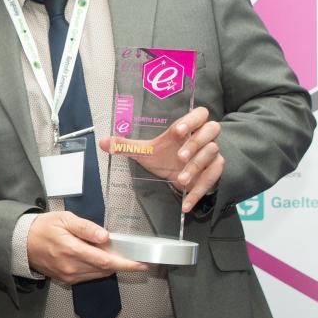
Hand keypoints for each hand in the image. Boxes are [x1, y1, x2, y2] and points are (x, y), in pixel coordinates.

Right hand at [27, 211, 146, 283]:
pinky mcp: (66, 280)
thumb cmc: (43, 227)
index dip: (126, 263)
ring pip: (98, 274)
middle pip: (105, 269)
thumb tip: (105, 236)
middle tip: (130, 255)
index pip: (106, 260)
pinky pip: (89, 276)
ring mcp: (69, 275)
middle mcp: (71, 266)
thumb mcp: (64, 219)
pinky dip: (97, 269)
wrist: (21, 243)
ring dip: (109, 266)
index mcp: (72, 250)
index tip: (140, 263)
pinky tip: (96, 258)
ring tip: (110, 253)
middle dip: (120, 263)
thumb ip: (86, 227)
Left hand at [99, 106, 222, 212]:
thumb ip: (126, 146)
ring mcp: (211, 153)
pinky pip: (213, 178)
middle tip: (180, 156)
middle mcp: (202, 137)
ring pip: (212, 154)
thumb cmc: (165, 157)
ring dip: (196, 167)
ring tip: (181, 179)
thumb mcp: (146, 151)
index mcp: (187, 127)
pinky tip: (187, 203)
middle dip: (196, 143)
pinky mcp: (215, 169)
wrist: (179, 174)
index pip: (199, 114)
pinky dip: (199, 191)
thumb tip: (103, 142)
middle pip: (212, 130)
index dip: (191, 120)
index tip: (178, 131)